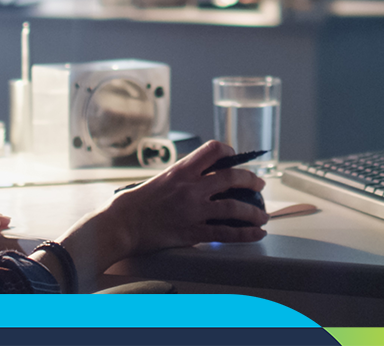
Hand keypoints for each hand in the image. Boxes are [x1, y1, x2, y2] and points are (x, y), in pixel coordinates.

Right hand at [44, 141, 267, 291]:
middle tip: (259, 184)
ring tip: (262, 214)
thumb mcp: (161, 179)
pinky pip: (225, 233)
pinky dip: (245, 234)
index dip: (229, 151)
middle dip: (251, 179)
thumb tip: (202, 176)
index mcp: (182, 170)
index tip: (235, 157)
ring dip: (253, 211)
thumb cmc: (136, 202)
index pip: (213, 150)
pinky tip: (256, 233)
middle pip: (231, 177)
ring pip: (234, 207)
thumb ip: (183, 177)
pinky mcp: (192, 232)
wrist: (121, 224)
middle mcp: (191, 187)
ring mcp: (193, 210)